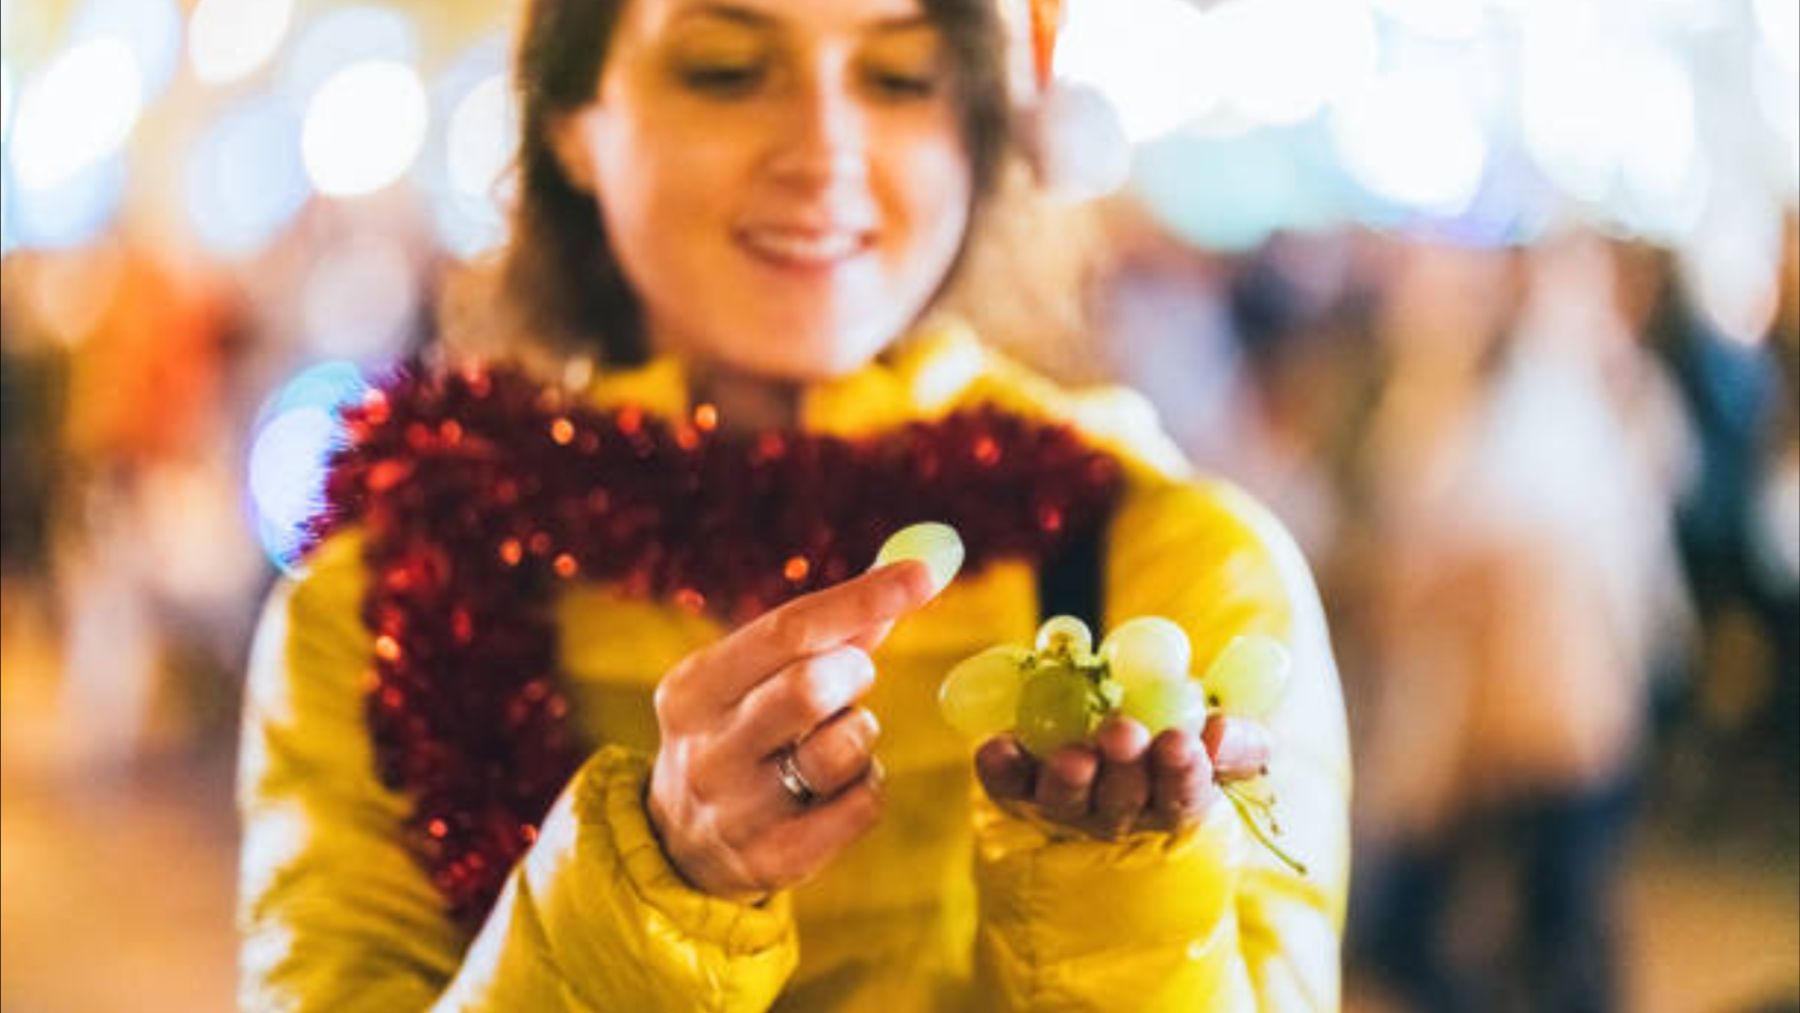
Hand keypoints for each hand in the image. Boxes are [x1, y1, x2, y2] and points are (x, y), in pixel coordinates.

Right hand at [646, 561, 935, 901]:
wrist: (682, 846)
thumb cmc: (740, 734)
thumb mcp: (751, 681)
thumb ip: (825, 633)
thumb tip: (906, 575)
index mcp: (693, 688)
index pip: (785, 629)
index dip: (861, 598)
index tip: (922, 574)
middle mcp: (706, 750)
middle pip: (809, 688)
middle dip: (852, 674)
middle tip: (851, 677)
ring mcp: (736, 812)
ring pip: (841, 751)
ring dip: (861, 734)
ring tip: (836, 739)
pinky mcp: (775, 860)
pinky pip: (862, 806)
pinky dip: (867, 785)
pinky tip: (838, 789)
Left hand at [974, 713, 1271, 839]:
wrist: (1097, 734)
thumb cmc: (1167, 742)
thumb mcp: (1211, 741)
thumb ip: (1236, 741)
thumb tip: (1219, 733)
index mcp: (1168, 801)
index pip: (1180, 797)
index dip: (1181, 774)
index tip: (1181, 744)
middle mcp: (1114, 811)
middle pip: (1119, 802)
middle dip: (1123, 770)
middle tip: (1122, 734)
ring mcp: (1063, 803)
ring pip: (1065, 800)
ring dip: (1070, 778)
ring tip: (1074, 754)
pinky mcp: (1017, 787)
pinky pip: (1007, 783)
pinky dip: (1001, 768)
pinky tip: (997, 748)